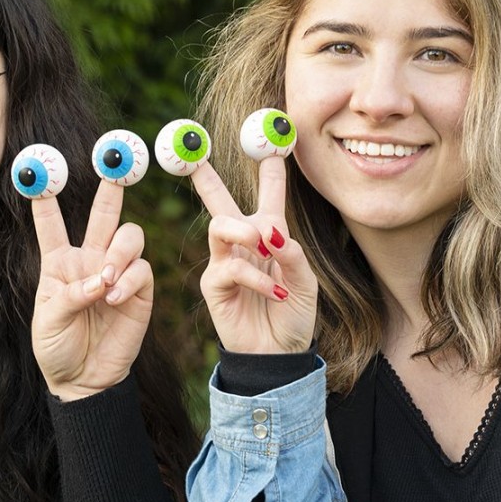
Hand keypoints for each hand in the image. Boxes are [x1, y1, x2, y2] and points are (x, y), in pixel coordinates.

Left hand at [30, 179, 152, 400]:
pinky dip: (129, 279)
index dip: (45, 201)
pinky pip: (142, 269)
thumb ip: (70, 296)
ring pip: (130, 236)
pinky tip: (114, 298)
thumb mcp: (48, 321)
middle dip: (110, 187)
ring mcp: (117, 273)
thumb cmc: (57, 348)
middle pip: (103, 214)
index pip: (52, 225)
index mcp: (59, 263)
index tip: (38, 176)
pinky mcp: (140, 291)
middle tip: (117, 164)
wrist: (84, 379)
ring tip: (107, 279)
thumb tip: (99, 280)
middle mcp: (90, 260)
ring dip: (120, 251)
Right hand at [190, 157, 317, 354]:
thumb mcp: (305, 282)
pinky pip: (230, 267)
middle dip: (207, 177)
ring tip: (264, 245)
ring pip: (220, 226)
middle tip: (195, 155)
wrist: (279, 355)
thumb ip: (292, 254)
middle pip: (221, 202)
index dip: (270, 173)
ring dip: (243, 230)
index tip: (273, 146)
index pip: (268, 198)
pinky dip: (255, 277)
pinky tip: (274, 294)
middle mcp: (244, 244)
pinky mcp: (214, 285)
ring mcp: (225, 262)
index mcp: (269, 237)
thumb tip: (272, 231)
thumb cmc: (293, 316)